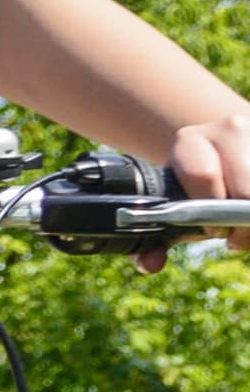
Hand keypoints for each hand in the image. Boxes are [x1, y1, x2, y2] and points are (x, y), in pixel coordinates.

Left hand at [151, 117, 249, 269]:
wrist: (226, 152)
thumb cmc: (198, 190)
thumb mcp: (177, 208)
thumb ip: (156, 240)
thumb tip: (150, 264)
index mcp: (189, 141)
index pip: (203, 175)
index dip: (211, 211)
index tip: (216, 231)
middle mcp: (226, 128)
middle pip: (245, 187)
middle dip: (243, 220)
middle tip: (238, 234)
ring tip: (247, 225)